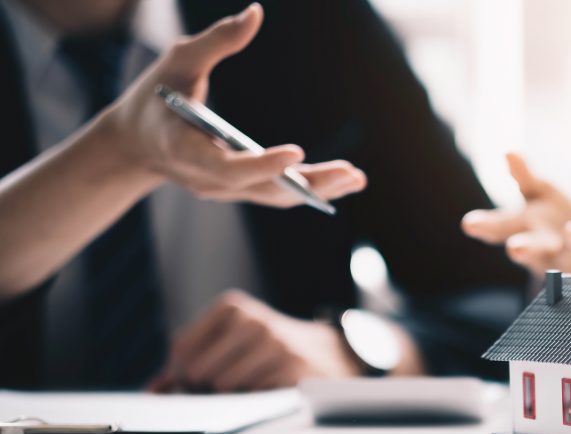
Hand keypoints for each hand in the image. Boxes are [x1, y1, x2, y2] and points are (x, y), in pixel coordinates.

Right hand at [98, 3, 366, 206]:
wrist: (133, 145)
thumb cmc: (154, 97)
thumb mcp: (177, 61)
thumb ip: (217, 40)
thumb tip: (256, 12)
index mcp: (185, 149)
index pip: (227, 168)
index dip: (261, 165)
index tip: (297, 153)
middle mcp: (208, 179)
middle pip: (263, 189)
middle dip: (308, 184)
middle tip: (350, 173)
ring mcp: (225, 190)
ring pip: (276, 196)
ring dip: (319, 191)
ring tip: (357, 177)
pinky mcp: (240, 190)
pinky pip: (279, 194)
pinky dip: (311, 190)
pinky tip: (345, 181)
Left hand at [149, 290, 359, 392]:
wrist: (331, 356)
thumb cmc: (271, 353)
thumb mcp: (233, 343)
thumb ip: (191, 361)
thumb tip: (154, 389)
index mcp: (233, 308)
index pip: (180, 349)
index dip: (182, 374)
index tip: (199, 379)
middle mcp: (254, 321)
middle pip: (196, 371)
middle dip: (204, 389)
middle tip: (226, 387)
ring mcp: (276, 344)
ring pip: (222, 388)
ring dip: (231, 398)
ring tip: (252, 387)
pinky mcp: (293, 369)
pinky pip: (251, 398)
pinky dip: (255, 403)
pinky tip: (270, 391)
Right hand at [461, 153, 570, 278]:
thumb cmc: (555, 220)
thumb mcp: (539, 195)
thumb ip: (524, 177)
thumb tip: (508, 151)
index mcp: (527, 238)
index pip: (503, 232)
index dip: (488, 229)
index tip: (470, 224)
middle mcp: (549, 255)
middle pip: (534, 254)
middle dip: (526, 250)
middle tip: (515, 247)